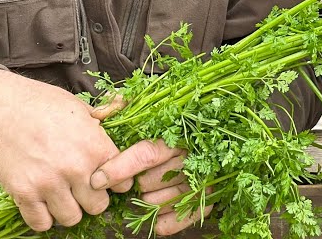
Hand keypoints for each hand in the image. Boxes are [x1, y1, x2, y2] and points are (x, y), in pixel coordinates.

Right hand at [0, 71, 123, 231]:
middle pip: (98, 206)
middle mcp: (75, 168)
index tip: (103, 179)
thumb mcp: (78, 106)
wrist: (0, 106)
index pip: (122, 183)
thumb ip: (102, 117)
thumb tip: (123, 104)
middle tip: (80, 188)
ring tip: (61, 194)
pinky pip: (41, 223)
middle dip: (91, 198)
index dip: (114, 182)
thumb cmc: (41, 102)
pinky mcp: (24, 193)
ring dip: (68, 209)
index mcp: (94, 146)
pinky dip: (43, 217)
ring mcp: (49, 183)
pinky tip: (42, 202)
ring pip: (72, 218)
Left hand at [90, 101, 213, 235]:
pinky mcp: (207, 202)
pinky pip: (176, 221)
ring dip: (147, 199)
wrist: (223, 139)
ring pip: (157, 202)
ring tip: (151, 188)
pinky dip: (163, 221)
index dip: (119, 168)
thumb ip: (134, 105)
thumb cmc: (185, 126)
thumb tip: (112, 100)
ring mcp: (200, 183)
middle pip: (147, 182)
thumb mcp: (161, 110)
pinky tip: (157, 214)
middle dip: (136, 182)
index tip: (98, 179)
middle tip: (140, 174)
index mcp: (178, 136)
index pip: (145, 155)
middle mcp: (191, 159)